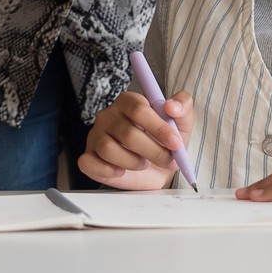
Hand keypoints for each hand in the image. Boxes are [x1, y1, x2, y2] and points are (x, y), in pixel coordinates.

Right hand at [77, 90, 193, 188]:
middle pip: (127, 132)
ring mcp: (96, 136)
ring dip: (133, 162)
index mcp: (128, 102)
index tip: (176, 143)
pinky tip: (122, 171)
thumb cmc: (166, 142)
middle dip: (153, 151)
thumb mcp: (182, 123)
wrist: (157, 170)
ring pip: (109, 149)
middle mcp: (108, 115)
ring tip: (144, 163)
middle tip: (168, 160)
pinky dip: (109, 170)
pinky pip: (90, 162)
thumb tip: (172, 107)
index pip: (138, 108)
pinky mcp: (88, 157)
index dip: (158, 127)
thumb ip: (183, 106)